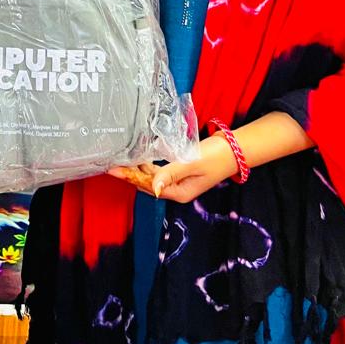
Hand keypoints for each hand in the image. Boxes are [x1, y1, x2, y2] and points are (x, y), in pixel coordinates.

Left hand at [108, 136, 236, 203]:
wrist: (234, 150)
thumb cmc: (215, 156)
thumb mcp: (191, 163)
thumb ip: (171, 173)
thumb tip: (153, 188)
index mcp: (179, 193)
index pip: (148, 186)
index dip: (129, 177)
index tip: (113, 169)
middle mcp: (176, 190)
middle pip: (147, 183)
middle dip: (129, 174)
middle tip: (110, 163)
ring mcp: (179, 182)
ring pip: (152, 177)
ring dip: (137, 169)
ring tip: (120, 159)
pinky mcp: (181, 172)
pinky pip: (159, 170)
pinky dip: (148, 165)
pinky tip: (139, 157)